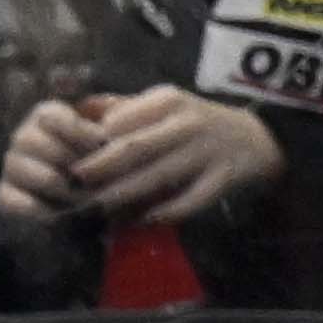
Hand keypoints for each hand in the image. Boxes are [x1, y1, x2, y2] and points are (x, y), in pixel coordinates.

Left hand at [23, 84, 283, 224]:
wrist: (256, 137)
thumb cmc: (194, 123)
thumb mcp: (163, 105)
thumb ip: (123, 108)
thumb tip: (77, 108)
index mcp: (168, 101)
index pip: (121, 121)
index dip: (92, 142)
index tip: (67, 157)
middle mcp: (187, 123)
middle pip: (135, 148)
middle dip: (101, 167)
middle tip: (74, 184)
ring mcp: (206, 152)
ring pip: (158, 175)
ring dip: (125, 193)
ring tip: (97, 206)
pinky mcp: (222, 179)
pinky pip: (189, 201)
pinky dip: (164, 213)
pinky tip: (142, 221)